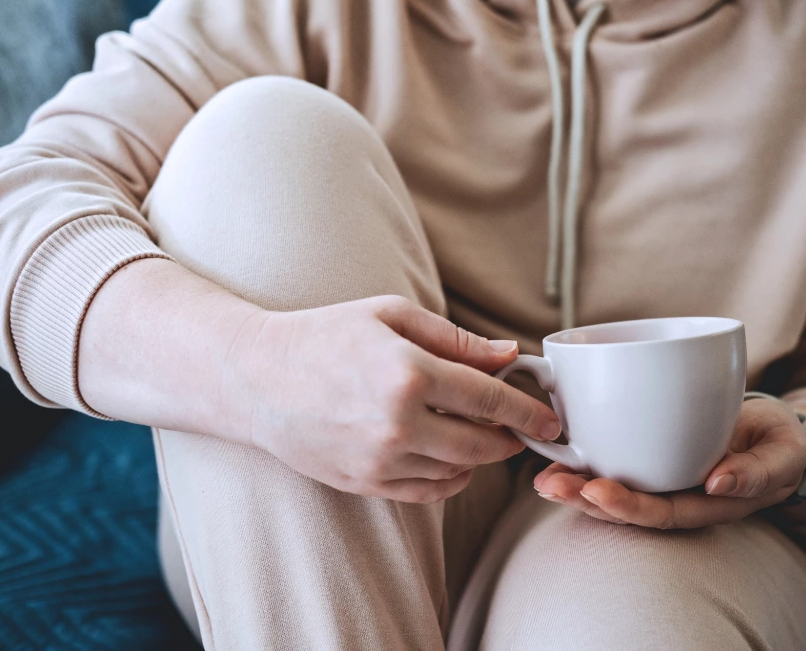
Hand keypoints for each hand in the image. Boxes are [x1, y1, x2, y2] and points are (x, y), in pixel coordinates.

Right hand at [235, 295, 563, 503]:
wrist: (256, 378)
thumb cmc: (322, 335)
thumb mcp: (388, 315)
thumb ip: (453, 338)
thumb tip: (508, 356)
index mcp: (408, 373)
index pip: (491, 399)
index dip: (529, 410)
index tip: (549, 417)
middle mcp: (398, 423)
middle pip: (483, 445)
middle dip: (510, 437)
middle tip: (520, 427)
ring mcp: (381, 460)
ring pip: (460, 473)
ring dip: (480, 457)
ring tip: (477, 433)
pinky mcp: (366, 483)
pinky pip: (430, 491)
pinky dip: (450, 477)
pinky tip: (446, 454)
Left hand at [531, 395, 805, 528]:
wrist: (775, 434)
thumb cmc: (778, 446)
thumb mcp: (782, 456)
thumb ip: (756, 471)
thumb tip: (718, 484)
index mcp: (707, 503)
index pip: (662, 512)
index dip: (627, 507)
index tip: (596, 492)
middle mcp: (678, 495)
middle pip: (627, 506)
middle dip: (585, 499)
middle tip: (550, 486)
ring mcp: (662, 477)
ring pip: (614, 487)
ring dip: (575, 484)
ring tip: (542, 479)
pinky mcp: (650, 452)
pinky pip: (615, 461)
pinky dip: (584, 458)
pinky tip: (555, 450)